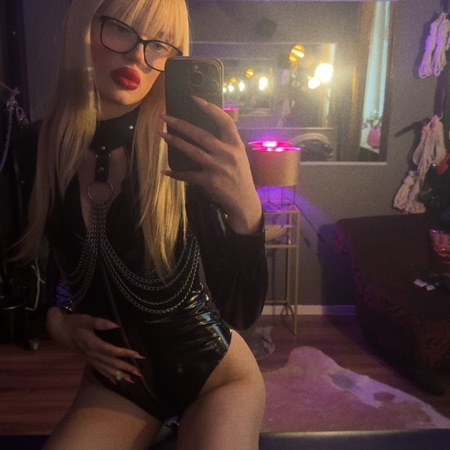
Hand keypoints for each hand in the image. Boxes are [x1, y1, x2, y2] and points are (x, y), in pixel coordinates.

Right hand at [46, 307, 143, 383]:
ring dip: (120, 375)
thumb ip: (100, 323)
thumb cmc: (73, 322)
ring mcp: (89, 358)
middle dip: (126, 368)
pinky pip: (100, 370)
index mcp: (92, 344)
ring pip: (106, 369)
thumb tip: (116, 325)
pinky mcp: (88, 360)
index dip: (125, 353)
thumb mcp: (86, 319)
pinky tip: (117, 382)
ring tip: (132, 381)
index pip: (111, 351)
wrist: (58, 329)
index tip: (137, 354)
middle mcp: (91, 354)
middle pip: (111, 363)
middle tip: (140, 373)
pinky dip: (109, 376)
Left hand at [159, 96, 261, 234]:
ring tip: (161, 134)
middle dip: (180, 124)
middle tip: (164, 117)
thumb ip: (226, 143)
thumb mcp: (239, 156)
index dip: (209, 108)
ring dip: (175, 142)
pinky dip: (176, 173)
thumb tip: (205, 129)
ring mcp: (217, 167)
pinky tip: (165, 170)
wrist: (244, 201)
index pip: (224, 121)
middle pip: (200, 134)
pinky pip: (188, 175)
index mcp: (235, 144)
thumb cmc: (240, 176)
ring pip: (192, 151)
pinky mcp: (209, 181)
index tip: (194, 98)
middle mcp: (227, 153)